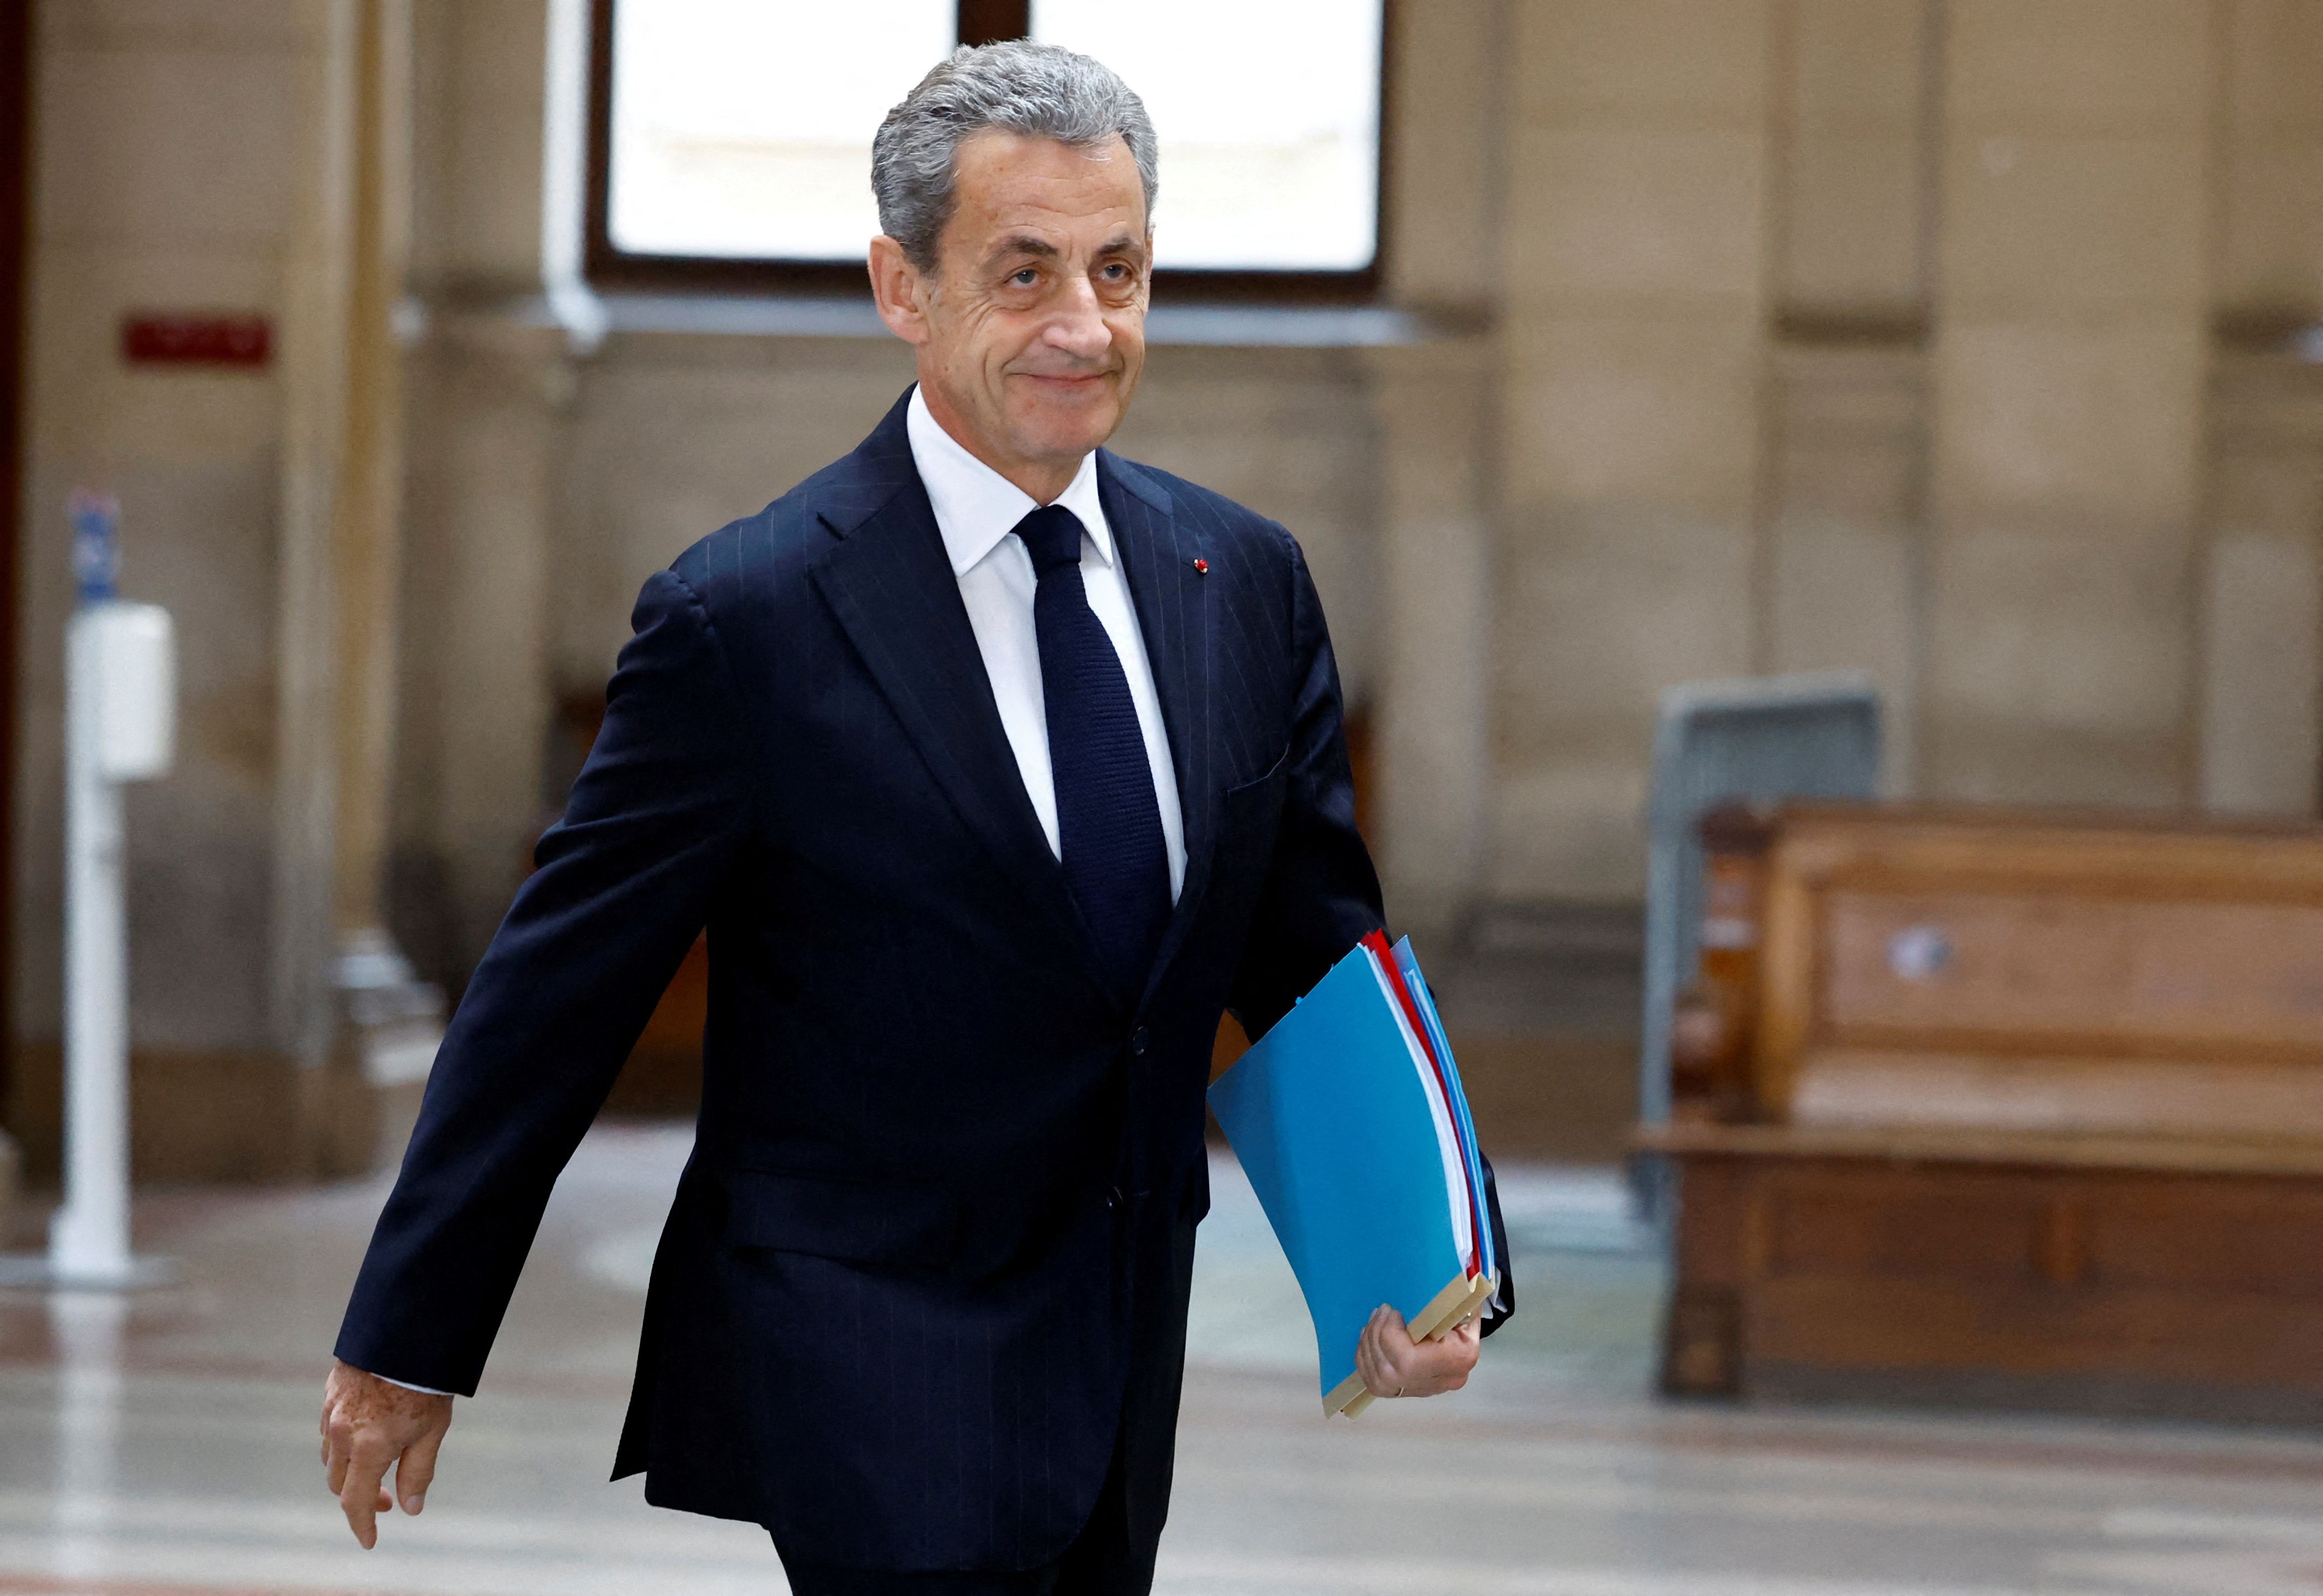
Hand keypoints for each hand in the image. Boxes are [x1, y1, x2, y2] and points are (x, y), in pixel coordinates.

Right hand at [320, 1359, 453, 1547]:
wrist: (407, 1333)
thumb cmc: (426, 1382)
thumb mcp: (432, 1431)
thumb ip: (418, 1472)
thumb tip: (410, 1508)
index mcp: (369, 1448)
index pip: (356, 1502)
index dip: (362, 1525)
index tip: (369, 1540)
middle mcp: (343, 1434)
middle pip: (339, 1483)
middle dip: (360, 1498)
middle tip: (387, 1500)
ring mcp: (332, 1413)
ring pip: (330, 1457)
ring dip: (348, 1471)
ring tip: (377, 1468)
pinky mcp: (330, 1394)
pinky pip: (328, 1430)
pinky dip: (342, 1444)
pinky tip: (363, 1437)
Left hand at [1354, 1303, 1479, 1399]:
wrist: (1463, 1335)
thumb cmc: (1461, 1311)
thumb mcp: (1460, 1299)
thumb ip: (1445, 1296)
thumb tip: (1427, 1281)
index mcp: (1458, 1358)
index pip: (1408, 1359)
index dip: (1390, 1335)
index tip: (1394, 1311)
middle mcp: (1441, 1382)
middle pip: (1389, 1370)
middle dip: (1376, 1336)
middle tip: (1381, 1311)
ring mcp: (1422, 1391)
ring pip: (1377, 1378)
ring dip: (1368, 1344)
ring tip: (1375, 1319)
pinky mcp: (1406, 1392)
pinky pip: (1372, 1382)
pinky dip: (1365, 1358)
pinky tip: (1369, 1337)